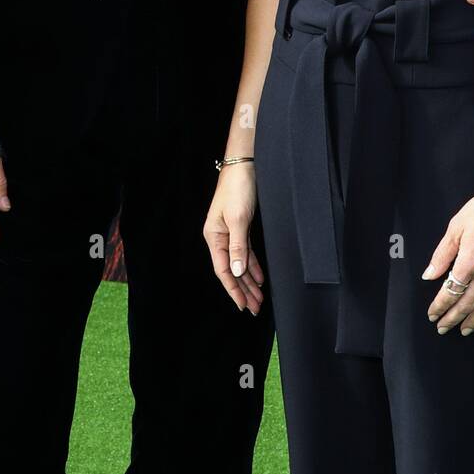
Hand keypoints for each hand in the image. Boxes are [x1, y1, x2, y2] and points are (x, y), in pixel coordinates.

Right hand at [203, 163, 264, 314]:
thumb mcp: (238, 218)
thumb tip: (236, 272)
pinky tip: (259, 277)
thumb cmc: (238, 188)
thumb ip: (238, 246)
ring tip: (259, 298)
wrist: (244, 165)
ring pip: (239, 263)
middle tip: (255, 308)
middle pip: (231, 269)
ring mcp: (230, 232)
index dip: (233, 289)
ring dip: (249, 281)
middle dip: (243, 290)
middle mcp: (219, 237)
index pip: (222, 269)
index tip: (243, 305)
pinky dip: (253, 265)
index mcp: (214, 236)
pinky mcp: (240, 227)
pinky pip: (246, 252)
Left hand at [422, 171, 473, 334]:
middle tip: (443, 328)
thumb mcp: (456, 227)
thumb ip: (442, 254)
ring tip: (465, 330)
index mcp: (468, 262)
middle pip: (467, 303)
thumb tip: (429, 275)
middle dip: (453, 318)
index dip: (440, 306)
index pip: (450, 292)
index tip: (432, 315)